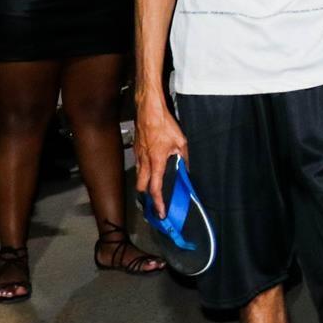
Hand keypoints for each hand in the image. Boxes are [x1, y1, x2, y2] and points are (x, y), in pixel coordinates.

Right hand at [134, 100, 189, 218]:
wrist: (148, 109)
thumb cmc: (164, 124)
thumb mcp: (181, 141)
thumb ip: (184, 157)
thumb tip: (187, 168)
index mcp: (156, 162)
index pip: (155, 188)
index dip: (158, 203)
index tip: (160, 212)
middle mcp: (144, 161)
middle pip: (141, 186)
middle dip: (147, 195)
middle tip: (156, 200)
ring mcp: (138, 155)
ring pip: (138, 175)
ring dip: (144, 183)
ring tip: (154, 185)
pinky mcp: (136, 148)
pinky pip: (138, 164)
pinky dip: (143, 170)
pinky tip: (151, 167)